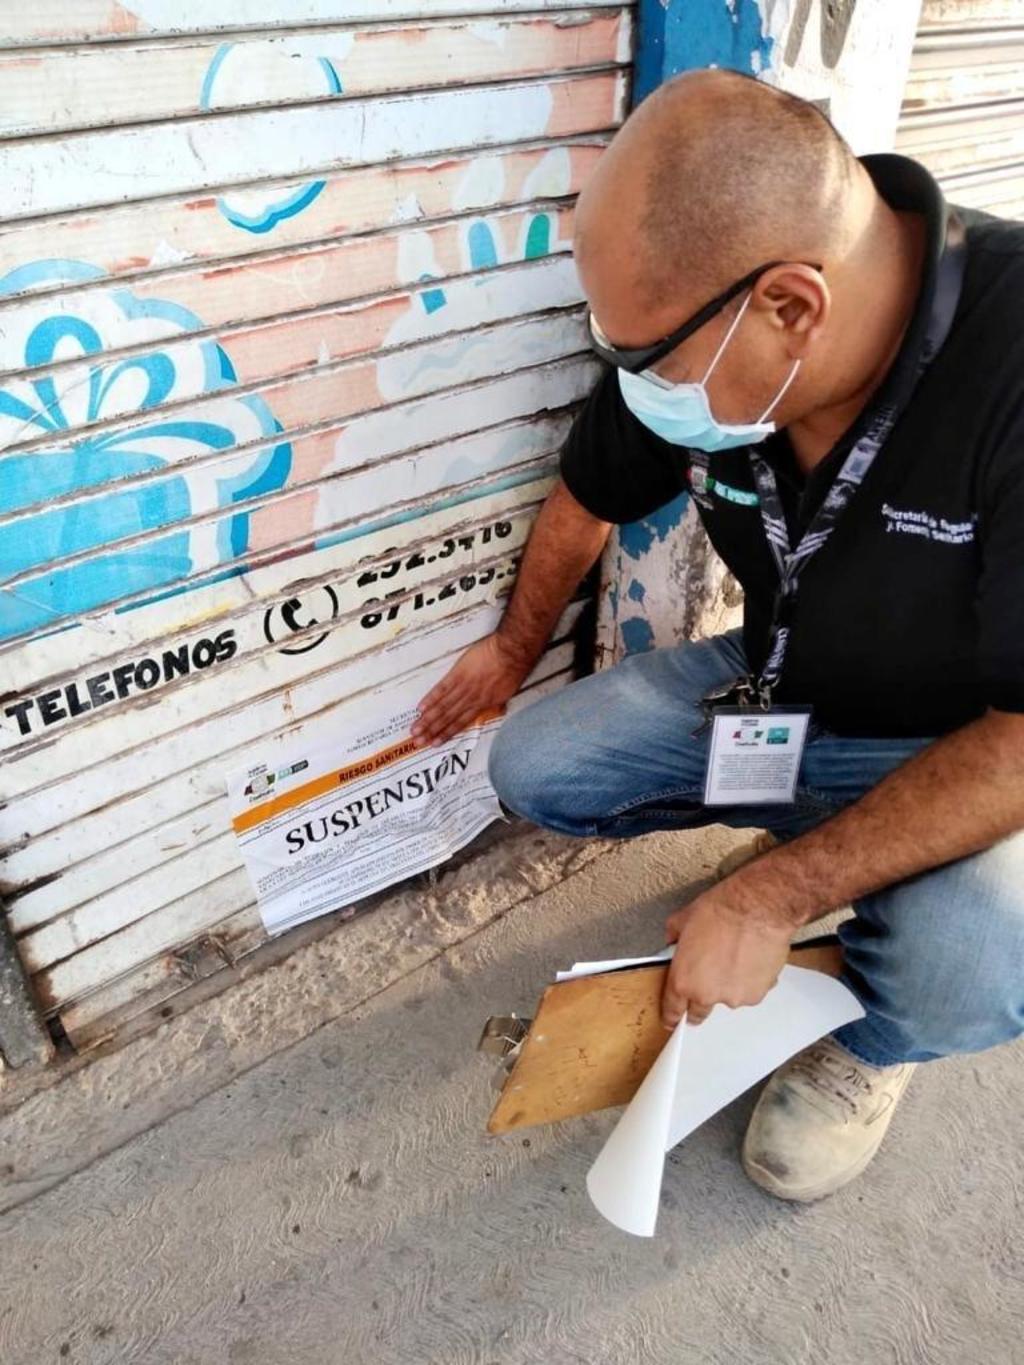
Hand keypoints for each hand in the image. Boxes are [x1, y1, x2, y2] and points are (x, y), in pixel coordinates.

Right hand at [412, 633, 531, 746]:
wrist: (511, 653)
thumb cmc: (513, 669)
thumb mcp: (507, 691)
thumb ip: (496, 701)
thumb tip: (494, 707)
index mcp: (483, 704)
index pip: (461, 722)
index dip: (447, 733)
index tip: (435, 743)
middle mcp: (471, 700)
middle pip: (448, 718)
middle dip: (432, 731)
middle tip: (418, 742)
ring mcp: (463, 687)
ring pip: (442, 707)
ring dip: (428, 719)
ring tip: (416, 729)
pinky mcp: (458, 674)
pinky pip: (442, 689)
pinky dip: (431, 699)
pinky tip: (421, 708)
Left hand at [661, 887, 791, 1029]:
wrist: (758, 908)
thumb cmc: (722, 911)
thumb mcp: (683, 919)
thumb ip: (674, 938)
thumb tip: (673, 941)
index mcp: (683, 980)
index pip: (672, 1009)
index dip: (671, 1015)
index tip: (671, 1019)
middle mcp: (707, 995)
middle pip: (699, 1012)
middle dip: (699, 1002)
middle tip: (705, 983)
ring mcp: (734, 997)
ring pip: (727, 998)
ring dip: (727, 985)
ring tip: (732, 957)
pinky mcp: (758, 993)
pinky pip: (749, 991)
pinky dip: (748, 980)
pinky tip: (748, 958)